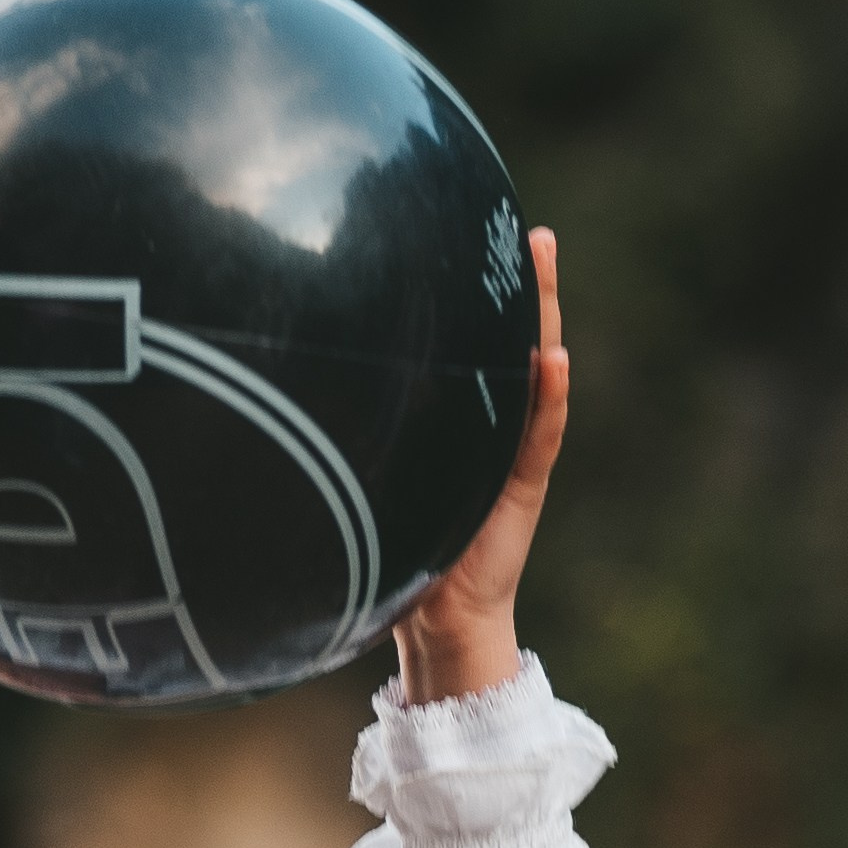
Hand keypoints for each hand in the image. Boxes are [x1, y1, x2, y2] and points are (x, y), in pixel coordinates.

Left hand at [393, 228, 568, 705]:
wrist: (438, 614)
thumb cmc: (397, 542)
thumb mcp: (380, 468)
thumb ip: (366, 425)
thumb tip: (293, 375)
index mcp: (467, 415)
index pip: (478, 339)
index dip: (483, 291)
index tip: (478, 233)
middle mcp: (497, 422)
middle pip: (517, 338)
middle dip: (527, 285)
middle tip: (535, 232)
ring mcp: (515, 450)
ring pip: (537, 371)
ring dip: (543, 317)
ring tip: (547, 264)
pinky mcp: (523, 485)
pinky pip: (539, 434)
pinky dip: (548, 397)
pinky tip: (553, 358)